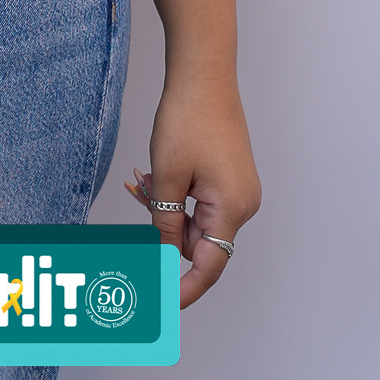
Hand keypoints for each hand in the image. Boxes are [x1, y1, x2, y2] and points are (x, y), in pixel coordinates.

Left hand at [125, 75, 260, 306]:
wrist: (204, 73)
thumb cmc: (188, 118)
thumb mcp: (167, 175)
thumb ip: (163, 223)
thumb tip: (160, 259)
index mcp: (233, 209)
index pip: (209, 266)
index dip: (185, 290)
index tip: (162, 306)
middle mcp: (243, 203)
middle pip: (199, 241)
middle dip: (163, 231)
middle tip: (135, 200)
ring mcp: (238, 189)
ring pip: (195, 219)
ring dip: (166, 208)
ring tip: (142, 179)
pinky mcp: (230, 175)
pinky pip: (200, 200)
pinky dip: (176, 194)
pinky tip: (155, 174)